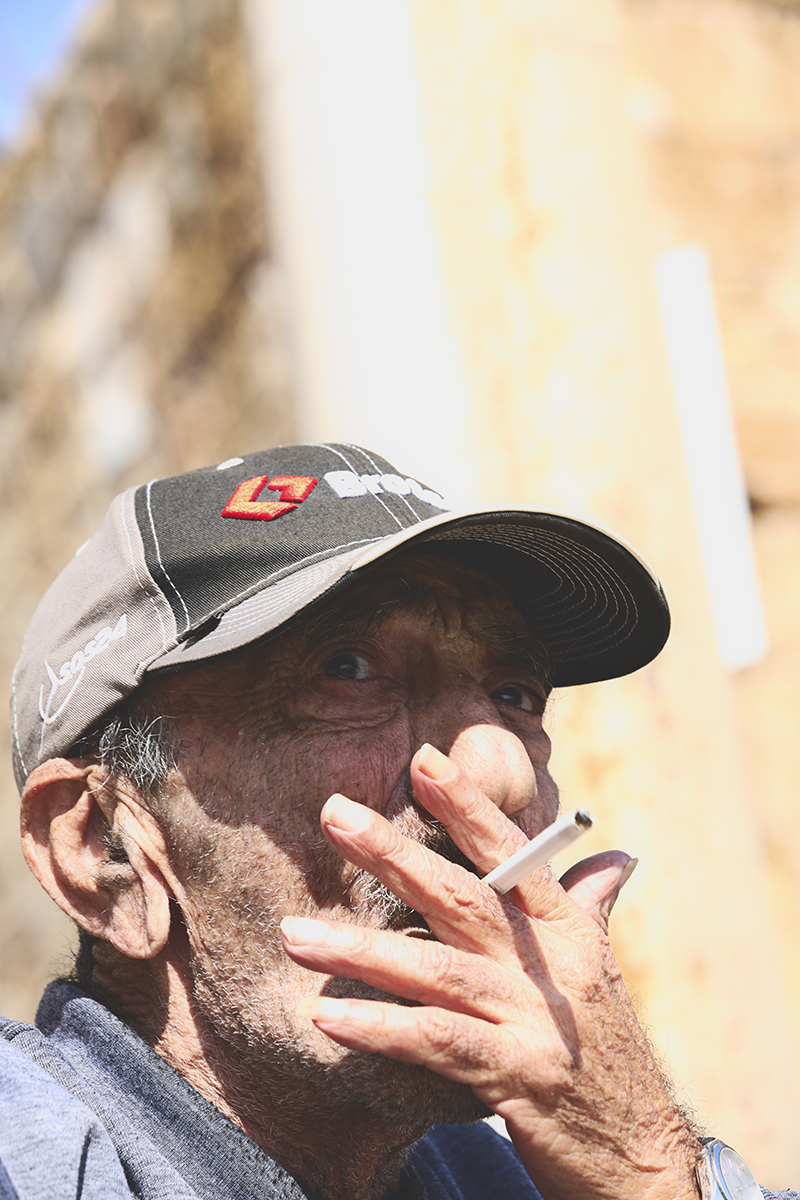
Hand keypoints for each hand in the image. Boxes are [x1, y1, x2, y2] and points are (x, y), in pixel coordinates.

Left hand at [280, 744, 699, 1199]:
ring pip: (434, 970)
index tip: (424, 759)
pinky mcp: (513, 1077)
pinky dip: (382, 1029)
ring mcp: (530, 1020)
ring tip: (293, 934)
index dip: (468, 804)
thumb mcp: (600, 969)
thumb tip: (616, 856)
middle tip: (333, 812)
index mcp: (564, 928)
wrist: (641, 1149)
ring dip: (359, 951)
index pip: (512, 852)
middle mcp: (547, 964)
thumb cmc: (609, 1051)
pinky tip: (327, 1018)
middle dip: (393, 852)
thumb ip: (591, 905)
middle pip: (461, 896)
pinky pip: (436, 1044)